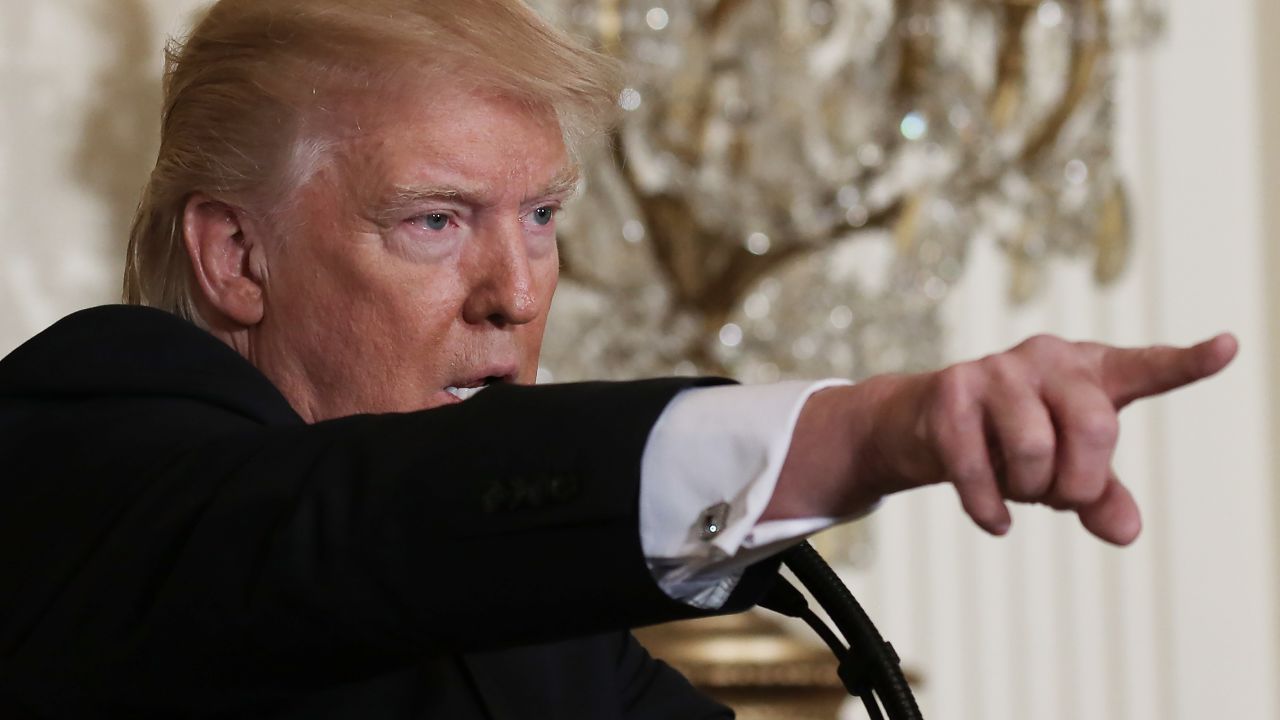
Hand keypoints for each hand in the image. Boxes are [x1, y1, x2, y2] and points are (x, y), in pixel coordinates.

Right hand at [769, 333, 1237, 544]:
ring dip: (1030, 491)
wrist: (920, 424)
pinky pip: (978, 468)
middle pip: (1095, 426)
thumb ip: (1103, 496)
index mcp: (1088, 371)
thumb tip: (1126, 531)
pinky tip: (995, 520)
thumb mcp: (1064, 469)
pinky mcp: (950, 393)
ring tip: (1018, 490)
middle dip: (1080, 481)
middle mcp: (1047, 358)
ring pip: (1035, 449)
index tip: (1229, 347)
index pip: (1144, 367)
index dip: (1188, 362)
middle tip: (1059, 496)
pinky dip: (989, 508)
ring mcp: (995, 370)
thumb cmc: (1008, 440)